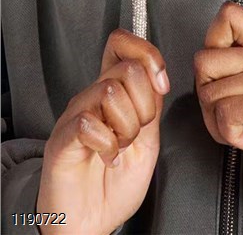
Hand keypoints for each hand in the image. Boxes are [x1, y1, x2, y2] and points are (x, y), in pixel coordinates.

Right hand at [36, 28, 169, 234]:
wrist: (92, 222)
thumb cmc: (116, 184)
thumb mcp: (148, 138)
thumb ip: (152, 105)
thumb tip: (157, 76)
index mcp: (114, 93)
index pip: (123, 45)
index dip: (148, 54)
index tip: (161, 83)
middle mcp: (92, 98)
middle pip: (128, 68)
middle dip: (145, 103)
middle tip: (136, 131)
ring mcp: (75, 116)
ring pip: (110, 91)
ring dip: (127, 125)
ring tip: (120, 146)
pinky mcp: (62, 139)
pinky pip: (90, 123)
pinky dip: (108, 144)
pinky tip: (107, 157)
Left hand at [193, 1, 242, 164]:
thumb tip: (205, 56)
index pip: (230, 16)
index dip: (211, 41)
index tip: (220, 69)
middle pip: (205, 60)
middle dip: (206, 93)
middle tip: (227, 110)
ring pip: (211, 93)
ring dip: (217, 121)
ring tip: (241, 126)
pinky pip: (226, 114)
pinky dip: (229, 134)